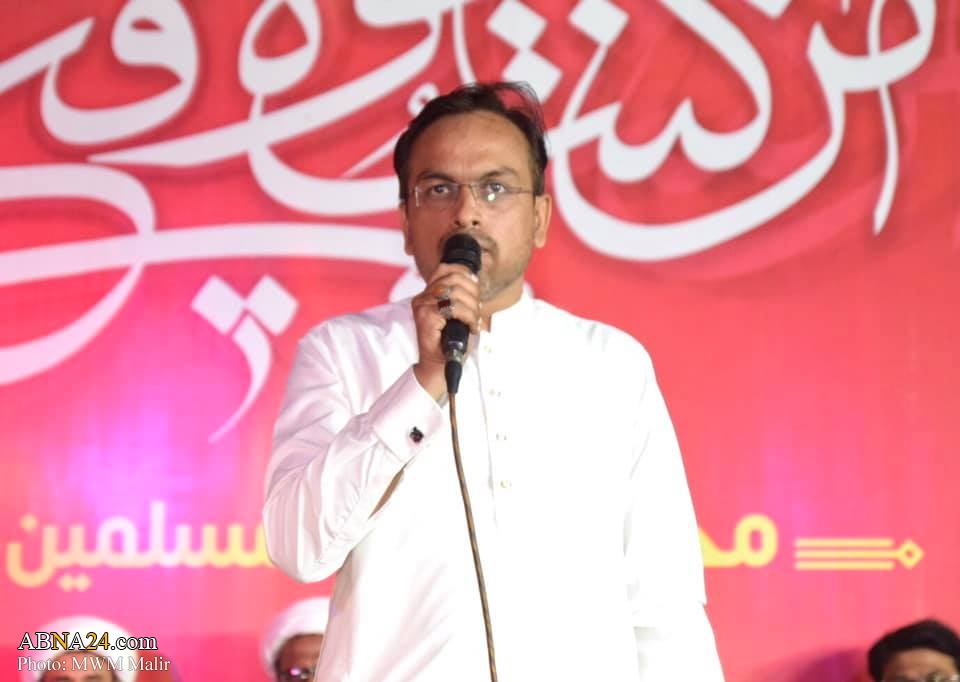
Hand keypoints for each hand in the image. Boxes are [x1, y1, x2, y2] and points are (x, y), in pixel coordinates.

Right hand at [411, 263, 481, 398]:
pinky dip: (468, 317)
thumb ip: (460, 296)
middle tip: (478, 310)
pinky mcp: (426, 317)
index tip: (476, 287)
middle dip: (473, 293)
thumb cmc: (448, 342)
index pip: (445, 269)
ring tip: (474, 321)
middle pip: (454, 278)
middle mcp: (422, 298)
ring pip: (455, 293)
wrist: (439, 366)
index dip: (465, 274)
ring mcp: (422, 306)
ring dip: (472, 307)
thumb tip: (473, 278)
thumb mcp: (456, 314)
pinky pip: (454, 308)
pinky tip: (471, 327)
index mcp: (426, 294)